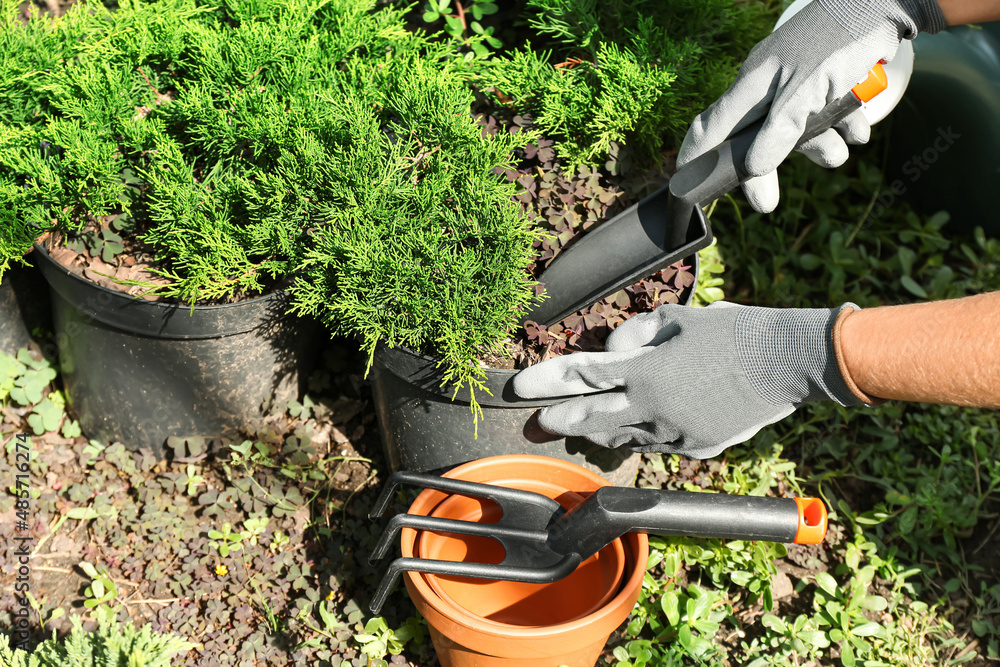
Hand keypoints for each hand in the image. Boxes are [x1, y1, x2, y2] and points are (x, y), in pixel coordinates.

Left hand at [513, 302, 864, 457]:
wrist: (785, 362)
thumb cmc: (732, 331)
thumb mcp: (678, 317)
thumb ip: (634, 333)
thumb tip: (610, 352)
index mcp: (646, 371)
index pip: (582, 376)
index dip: (547, 381)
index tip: (520, 387)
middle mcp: (654, 408)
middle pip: (592, 418)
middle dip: (559, 419)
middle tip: (537, 422)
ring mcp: (675, 433)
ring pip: (622, 437)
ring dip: (597, 431)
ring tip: (579, 426)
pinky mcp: (696, 446)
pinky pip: (655, 443)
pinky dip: (637, 435)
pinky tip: (629, 429)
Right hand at [678, 0, 943, 212]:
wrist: (883, 6)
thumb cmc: (838, 43)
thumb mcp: (805, 92)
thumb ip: (780, 131)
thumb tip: (756, 166)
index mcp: (752, 85)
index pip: (711, 126)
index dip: (696, 156)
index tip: (688, 185)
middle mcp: (769, 87)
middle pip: (755, 139)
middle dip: (767, 169)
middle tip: (767, 204)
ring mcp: (797, 85)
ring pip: (797, 131)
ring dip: (821, 147)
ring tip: (841, 152)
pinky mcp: (825, 83)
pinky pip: (827, 118)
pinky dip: (843, 127)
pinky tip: (856, 130)